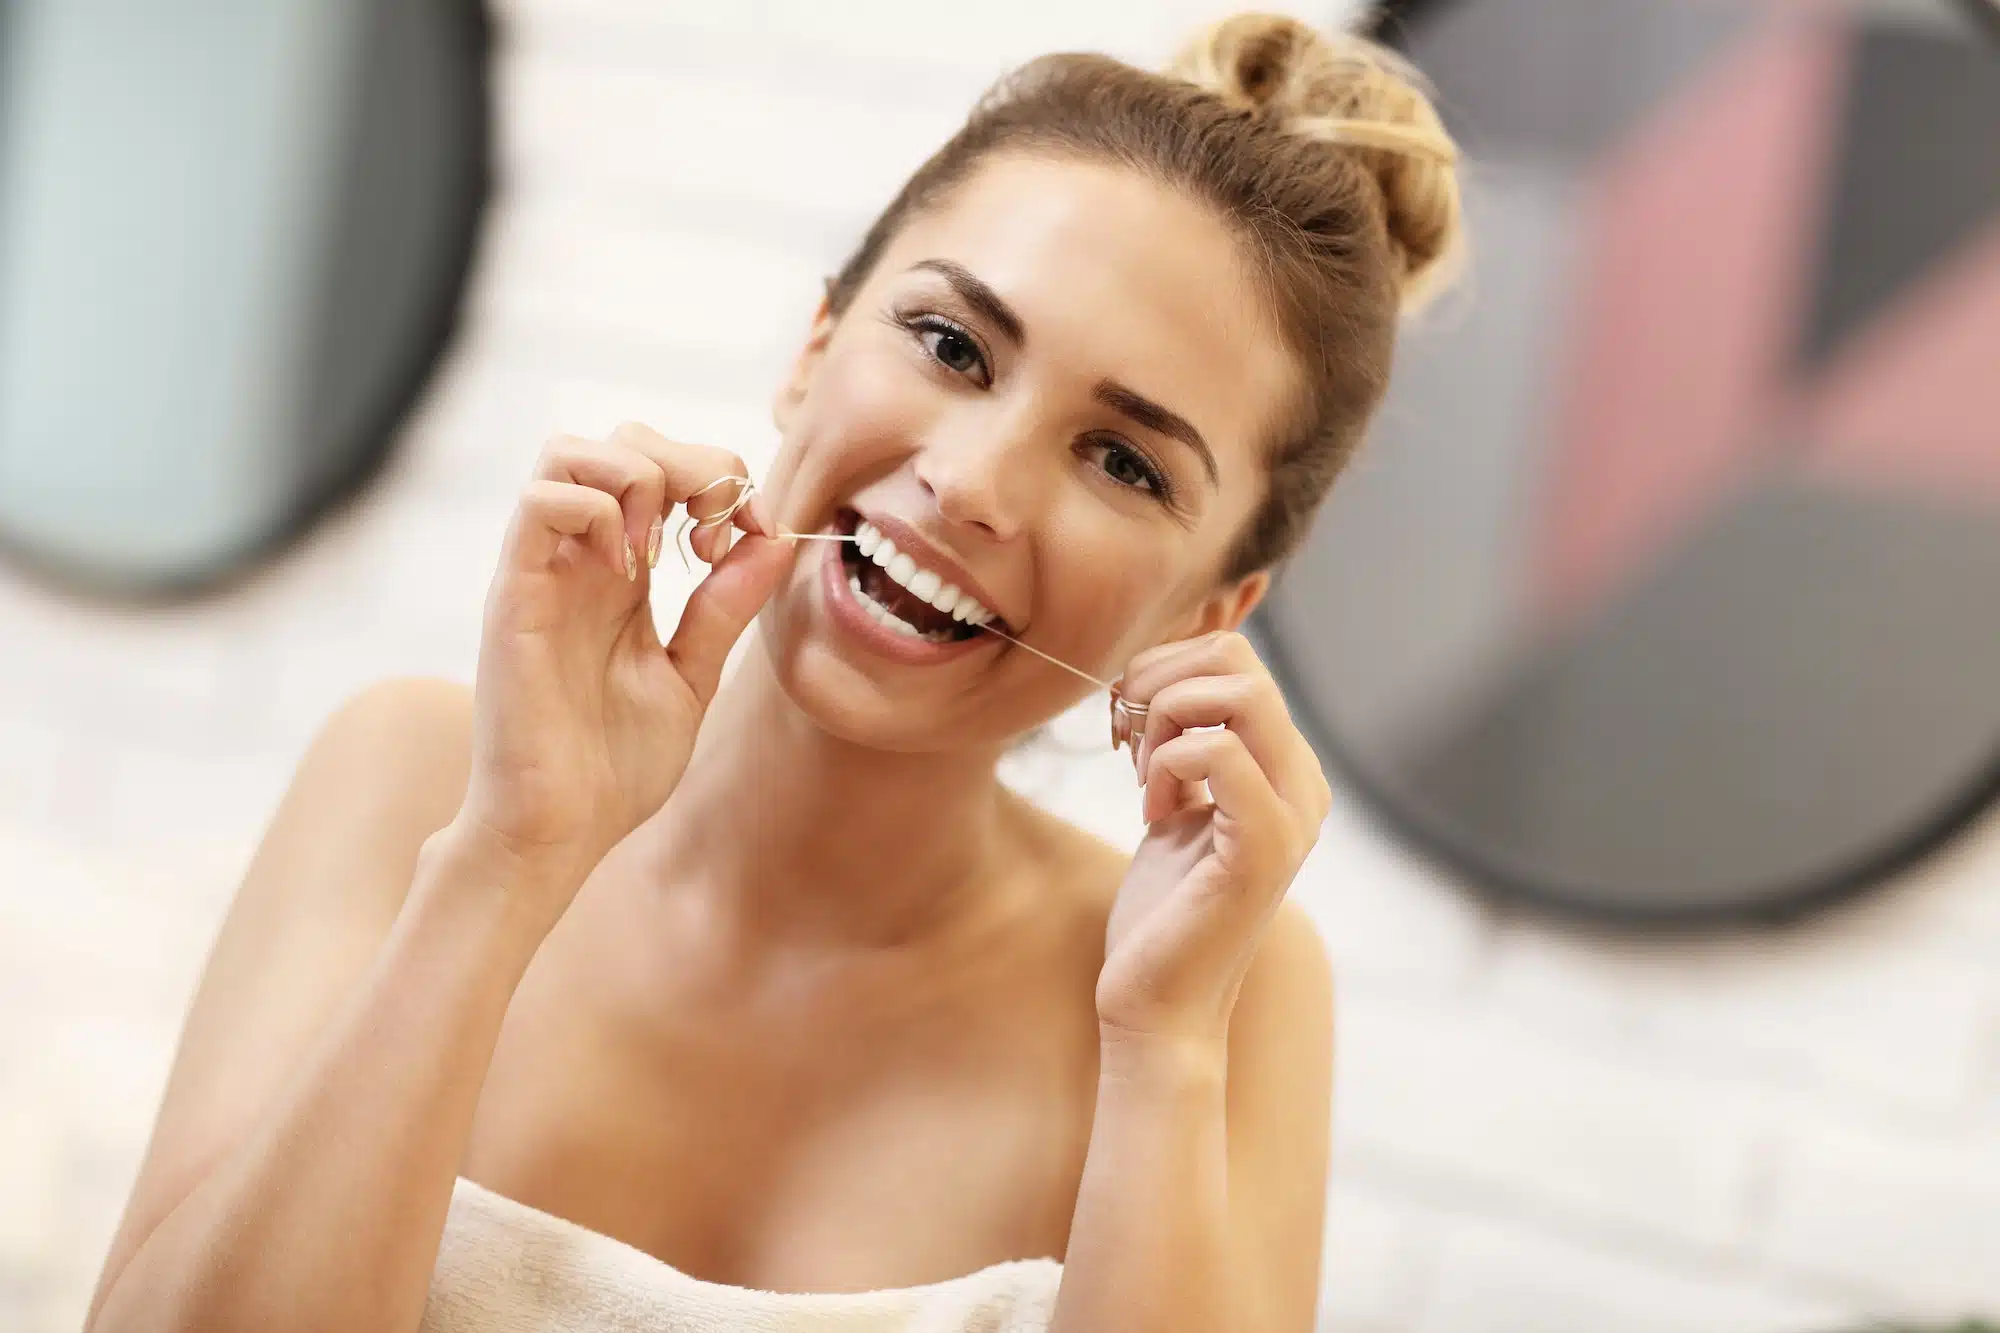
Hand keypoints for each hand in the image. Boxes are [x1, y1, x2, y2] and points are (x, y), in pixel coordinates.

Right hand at [449, 423, 791, 923]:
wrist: (558, 833)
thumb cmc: (612, 768)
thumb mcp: (692, 677)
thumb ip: (724, 609)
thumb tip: (773, 541)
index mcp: (620, 575)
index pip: (662, 468)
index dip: (720, 481)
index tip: (751, 536)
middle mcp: (578, 561)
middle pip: (621, 441)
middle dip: (690, 463)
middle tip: (715, 535)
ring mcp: (543, 572)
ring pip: (570, 451)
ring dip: (639, 477)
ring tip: (667, 547)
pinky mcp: (514, 595)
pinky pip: (540, 503)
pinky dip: (598, 510)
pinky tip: (630, 569)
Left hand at [1096, 631, 1333, 1044]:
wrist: (1159, 1004)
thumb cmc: (1161, 911)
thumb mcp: (1177, 804)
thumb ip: (1188, 741)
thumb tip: (1163, 671)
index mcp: (1287, 768)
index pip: (1235, 656)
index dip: (1165, 668)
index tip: (1128, 725)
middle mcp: (1304, 784)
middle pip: (1237, 658)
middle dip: (1159, 680)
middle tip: (1126, 738)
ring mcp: (1293, 814)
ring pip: (1239, 691)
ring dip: (1164, 718)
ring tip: (1142, 774)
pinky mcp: (1266, 847)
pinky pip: (1222, 750)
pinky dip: (1168, 763)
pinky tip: (1152, 811)